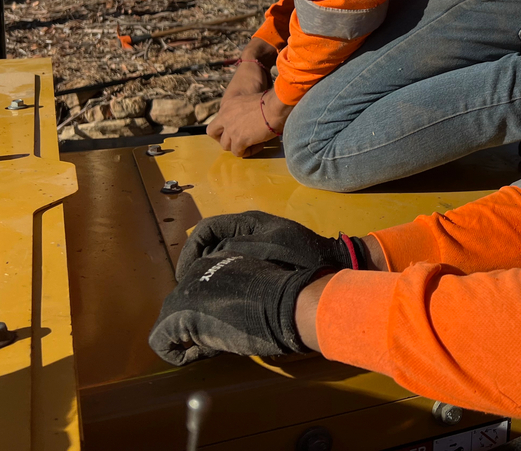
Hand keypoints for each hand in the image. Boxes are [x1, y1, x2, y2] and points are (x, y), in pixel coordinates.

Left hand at [148, 251, 316, 365]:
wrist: (283, 303)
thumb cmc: (279, 301)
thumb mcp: (252, 292)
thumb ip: (231, 299)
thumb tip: (219, 324)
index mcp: (215, 262)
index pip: (197, 292)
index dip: (208, 315)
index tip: (224, 326)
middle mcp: (195, 272)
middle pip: (179, 305)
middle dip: (193, 327)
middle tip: (217, 340)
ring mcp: (184, 292)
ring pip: (168, 321)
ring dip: (187, 338)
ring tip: (212, 347)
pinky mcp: (177, 315)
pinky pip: (160, 340)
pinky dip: (174, 353)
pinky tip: (196, 357)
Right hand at [176, 212, 367, 279]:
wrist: (336, 266)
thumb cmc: (304, 256)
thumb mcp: (267, 248)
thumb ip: (237, 247)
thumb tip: (209, 257)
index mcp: (248, 222)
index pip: (207, 230)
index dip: (191, 250)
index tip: (184, 274)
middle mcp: (250, 230)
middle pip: (212, 243)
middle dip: (197, 265)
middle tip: (189, 289)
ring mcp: (258, 245)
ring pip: (223, 257)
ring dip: (210, 274)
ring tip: (202, 297)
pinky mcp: (266, 262)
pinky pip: (237, 267)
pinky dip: (226, 280)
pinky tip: (225, 299)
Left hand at [206, 90, 291, 155]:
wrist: (275, 106)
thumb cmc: (270, 102)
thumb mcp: (249, 102)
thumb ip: (243, 112)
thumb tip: (248, 122)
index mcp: (228, 105)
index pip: (218, 119)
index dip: (226, 127)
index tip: (238, 128)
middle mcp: (225, 117)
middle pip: (212, 132)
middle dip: (222, 138)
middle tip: (235, 140)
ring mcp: (231, 129)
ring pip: (225, 145)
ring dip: (237, 146)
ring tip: (252, 143)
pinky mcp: (239, 140)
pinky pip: (238, 153)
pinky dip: (248, 152)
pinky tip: (259, 145)